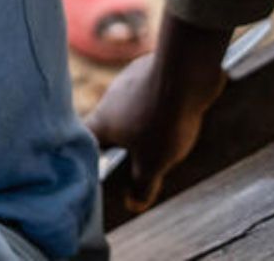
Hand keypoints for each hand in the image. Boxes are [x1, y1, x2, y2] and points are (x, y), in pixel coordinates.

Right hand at [85, 32, 227, 210]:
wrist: (186, 72)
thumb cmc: (163, 120)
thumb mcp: (153, 165)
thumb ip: (141, 186)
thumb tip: (134, 203)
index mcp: (102, 121)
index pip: (86, 142)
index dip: (90, 157)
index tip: (97, 169)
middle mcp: (112, 97)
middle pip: (111, 124)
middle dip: (125, 142)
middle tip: (138, 160)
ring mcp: (133, 80)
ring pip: (133, 106)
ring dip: (145, 122)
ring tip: (164, 138)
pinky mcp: (155, 70)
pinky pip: (154, 92)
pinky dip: (162, 104)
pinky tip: (178, 114)